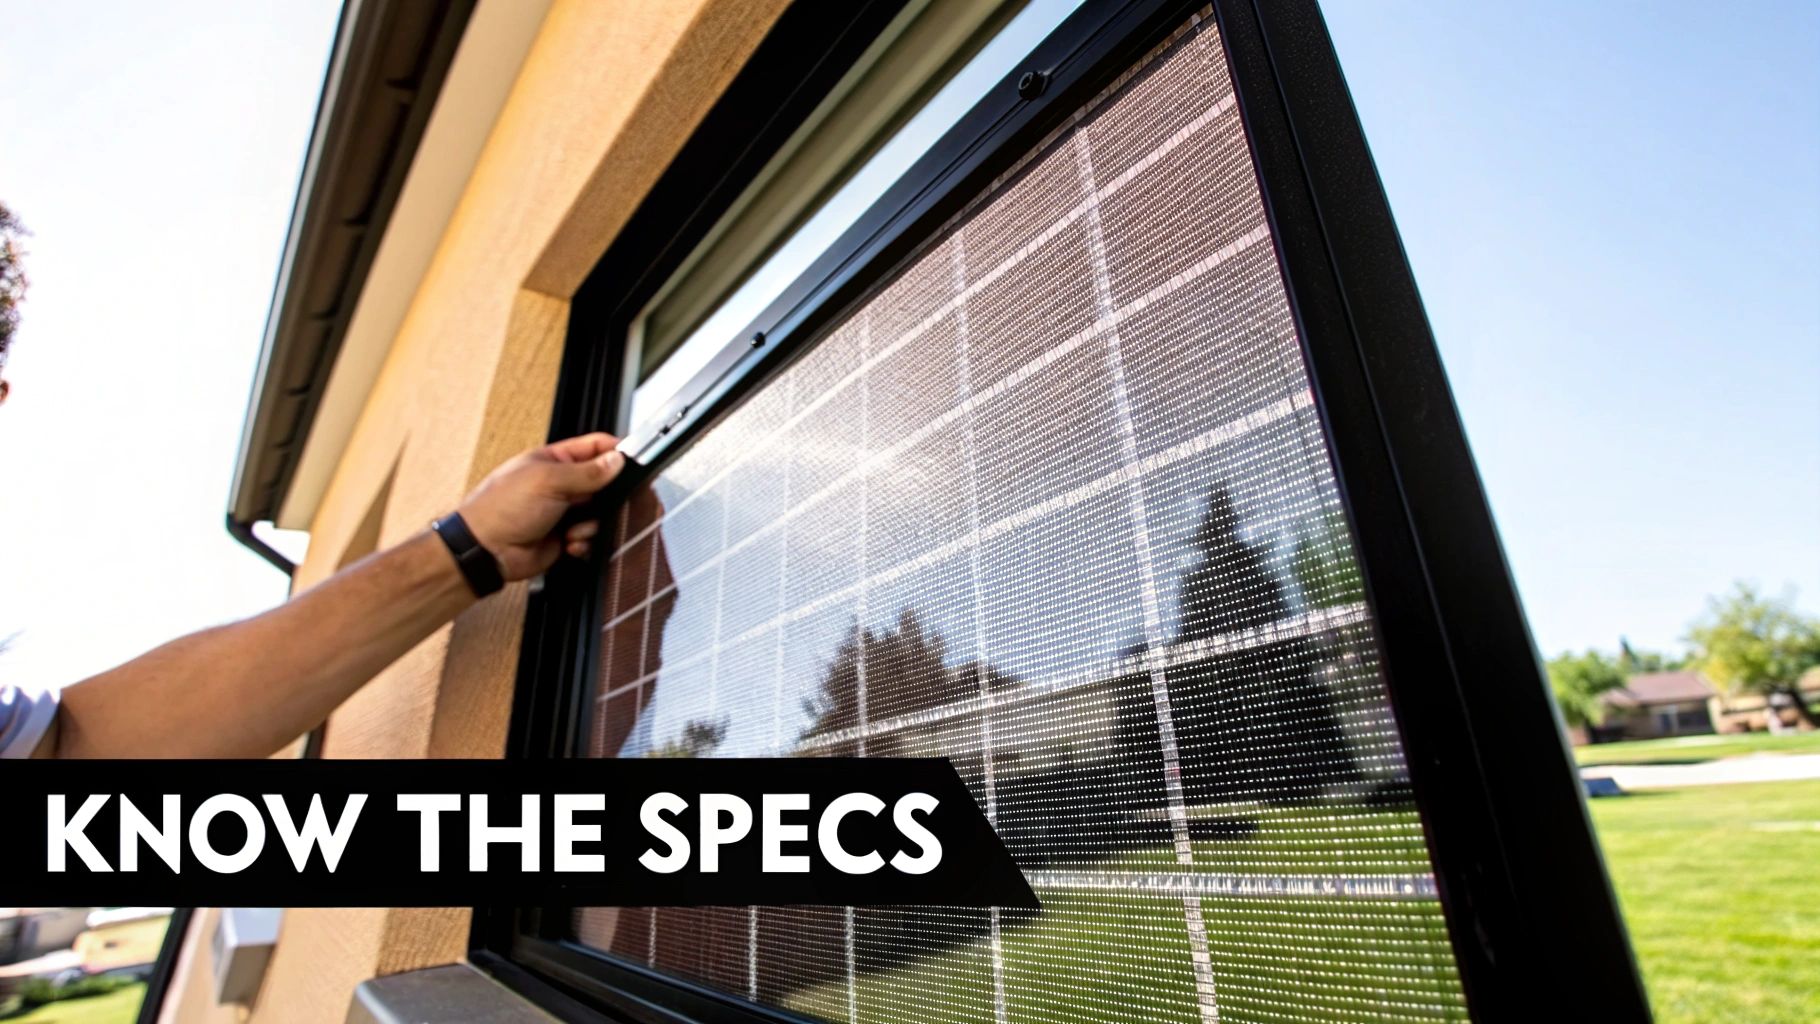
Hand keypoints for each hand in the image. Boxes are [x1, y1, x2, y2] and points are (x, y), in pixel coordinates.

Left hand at [456, 432, 625, 581]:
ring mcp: (563, 512)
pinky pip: (590, 538)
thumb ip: (587, 471)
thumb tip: (616, 460)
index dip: (616, 452)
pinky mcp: (564, 537)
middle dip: (607, 497)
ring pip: (600, 514)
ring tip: (574, 528)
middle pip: (602, 484)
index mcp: (553, 460)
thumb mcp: (548, 480)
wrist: (485, 551)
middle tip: (605, 503)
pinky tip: (568, 543)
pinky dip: (584, 542)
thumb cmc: (501, 509)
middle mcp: (560, 485)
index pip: (595, 447)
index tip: (633, 462)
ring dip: (592, 524)